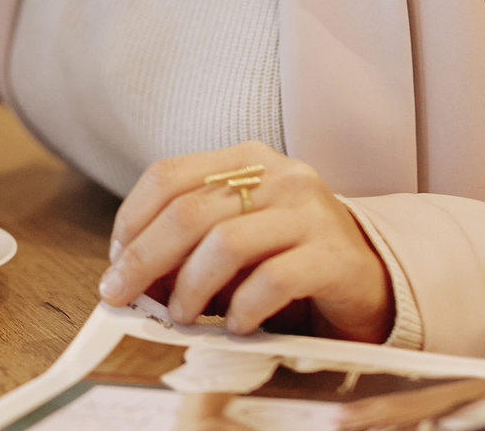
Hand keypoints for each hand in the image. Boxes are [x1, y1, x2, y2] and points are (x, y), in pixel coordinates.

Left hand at [98, 142, 391, 342]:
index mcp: (244, 159)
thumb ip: (186, 243)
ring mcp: (310, 212)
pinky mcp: (335, 256)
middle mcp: (279, 175)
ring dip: (191, 286)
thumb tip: (127, 272)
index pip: (168, 175)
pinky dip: (244, 306)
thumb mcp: (232, 239)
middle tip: (122, 296)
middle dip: (144, 258)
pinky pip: (274, 279)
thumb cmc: (286, 257)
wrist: (370, 277)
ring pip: (226, 242)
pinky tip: (236, 324)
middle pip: (189, 211)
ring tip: (180, 315)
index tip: (114, 259)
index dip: (131, 219)